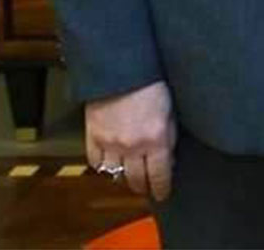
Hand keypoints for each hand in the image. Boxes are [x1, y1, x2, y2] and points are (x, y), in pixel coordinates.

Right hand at [85, 80, 176, 200]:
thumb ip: (169, 138)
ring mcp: (110, 144)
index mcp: (156, 140)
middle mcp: (132, 147)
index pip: (159, 175)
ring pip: (115, 174)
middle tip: (146, 189)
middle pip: (136, 179)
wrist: (122, 70)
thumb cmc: (153, 85)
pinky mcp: (92, 137)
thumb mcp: (170, 113)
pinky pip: (95, 162)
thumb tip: (168, 159)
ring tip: (129, 179)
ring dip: (123, 179)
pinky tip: (110, 166)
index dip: (162, 188)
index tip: (163, 193)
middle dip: (143, 187)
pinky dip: (103, 167)